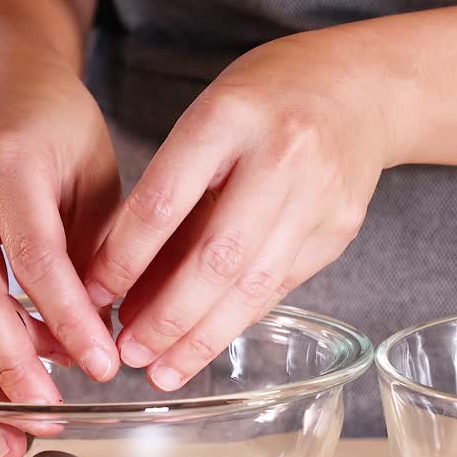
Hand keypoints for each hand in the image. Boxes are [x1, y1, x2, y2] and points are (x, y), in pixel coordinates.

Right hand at [0, 57, 120, 456]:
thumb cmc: (60, 127)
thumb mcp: (97, 171)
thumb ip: (100, 243)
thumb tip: (110, 328)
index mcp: (6, 163)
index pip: (36, 256)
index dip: (67, 318)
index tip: (103, 366)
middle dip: (11, 369)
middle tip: (48, 421)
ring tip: (14, 439)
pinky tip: (0, 401)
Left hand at [83, 31, 397, 390]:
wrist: (363, 88)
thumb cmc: (267, 99)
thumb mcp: (208, 118)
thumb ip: (171, 191)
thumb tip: (119, 278)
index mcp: (229, 116)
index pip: (165, 202)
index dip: (125, 258)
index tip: (93, 295)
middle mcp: (280, 156)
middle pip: (215, 256)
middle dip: (167, 315)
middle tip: (128, 352)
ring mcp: (319, 196)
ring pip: (253, 284)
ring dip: (203, 335)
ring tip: (163, 368)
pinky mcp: (340, 228)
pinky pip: (281, 285)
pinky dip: (239, 317)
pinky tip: (209, 341)